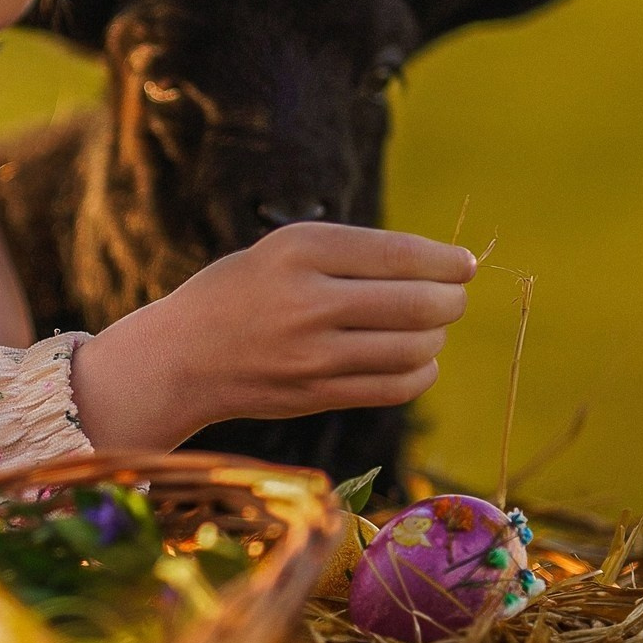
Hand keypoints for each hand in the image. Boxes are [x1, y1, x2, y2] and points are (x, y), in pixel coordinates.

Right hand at [71, 224, 475, 452]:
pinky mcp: (316, 394)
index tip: (462, 265)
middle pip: (419, 303)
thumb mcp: (284, 250)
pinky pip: (398, 386)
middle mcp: (308, 299)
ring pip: (415, 347)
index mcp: (301, 248)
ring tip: (424, 329)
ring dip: (435, 338)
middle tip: (451, 298)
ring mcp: (312, 353)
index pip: (402, 254)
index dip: (447, 261)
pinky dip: (420, 372)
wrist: (180, 357)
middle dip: (450, 300)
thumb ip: (354, 254)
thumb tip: (443, 268)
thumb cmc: (241, 293)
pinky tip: (412, 361)